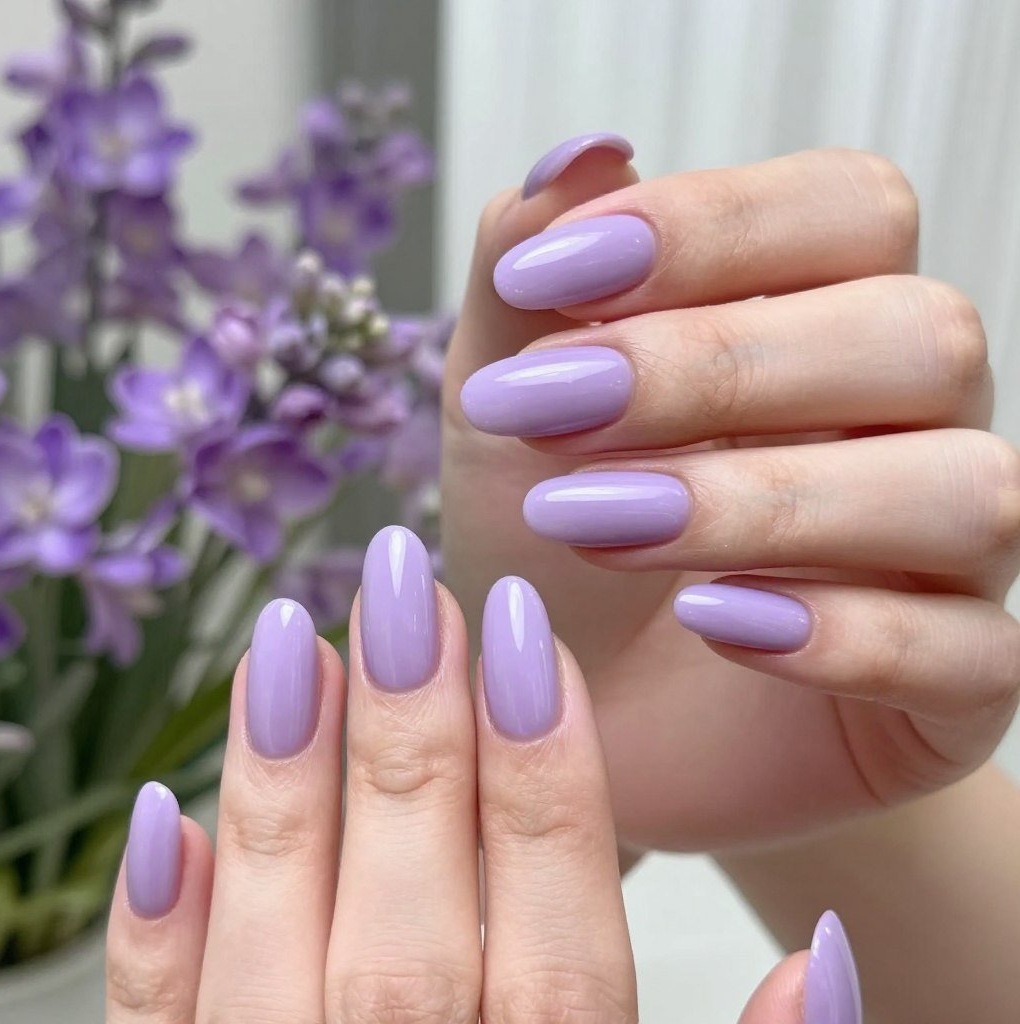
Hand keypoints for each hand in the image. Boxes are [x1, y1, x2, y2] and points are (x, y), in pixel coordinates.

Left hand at [103, 527, 858, 1022]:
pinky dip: (155, 932)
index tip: (520, 629)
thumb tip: (818, 952)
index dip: (547, 771)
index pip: (559, 931)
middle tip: (405, 584)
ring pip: (279, 943)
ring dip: (283, 785)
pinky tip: (165, 812)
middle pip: (416, 910)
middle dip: (414, 734)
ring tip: (287, 638)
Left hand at [441, 140, 1019, 849]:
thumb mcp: (507, 401)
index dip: (712, 227)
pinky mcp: (952, 689)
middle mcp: (910, 426)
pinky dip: (837, 633)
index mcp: (823, 325)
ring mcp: (945, 562)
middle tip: (553, 411)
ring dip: (759, 499)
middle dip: (717, 367)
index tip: (550, 279)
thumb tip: (584, 154)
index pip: (851, 210)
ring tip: (596, 524)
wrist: (563, 709)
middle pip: (916, 335)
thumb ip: (528, 275)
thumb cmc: (546, 545)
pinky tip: (710, 622)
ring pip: (953, 488)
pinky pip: (967, 653)